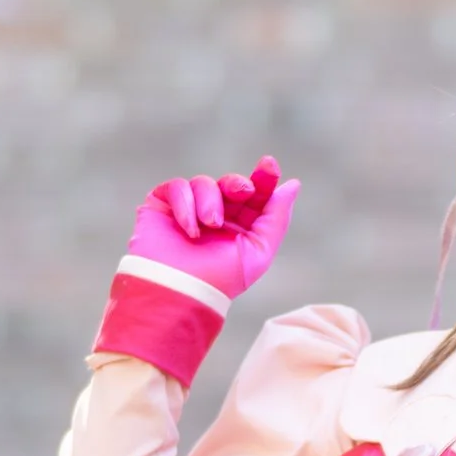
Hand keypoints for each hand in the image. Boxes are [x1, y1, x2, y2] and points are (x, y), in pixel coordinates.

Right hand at [126, 160, 298, 300]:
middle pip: (230, 184)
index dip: (263, 178)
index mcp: (238, 228)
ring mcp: (187, 210)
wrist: (180, 289)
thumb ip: (277, 217)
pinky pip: (177, 187)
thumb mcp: (259, 250)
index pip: (254, 196)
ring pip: (204, 183)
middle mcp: (213, 216)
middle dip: (238, 184)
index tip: (269, 165)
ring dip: (211, 201)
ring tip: (210, 224)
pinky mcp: (162, 206)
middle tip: (244, 191)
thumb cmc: (221, 278)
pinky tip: (190, 228)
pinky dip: (185, 204)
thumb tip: (293, 185)